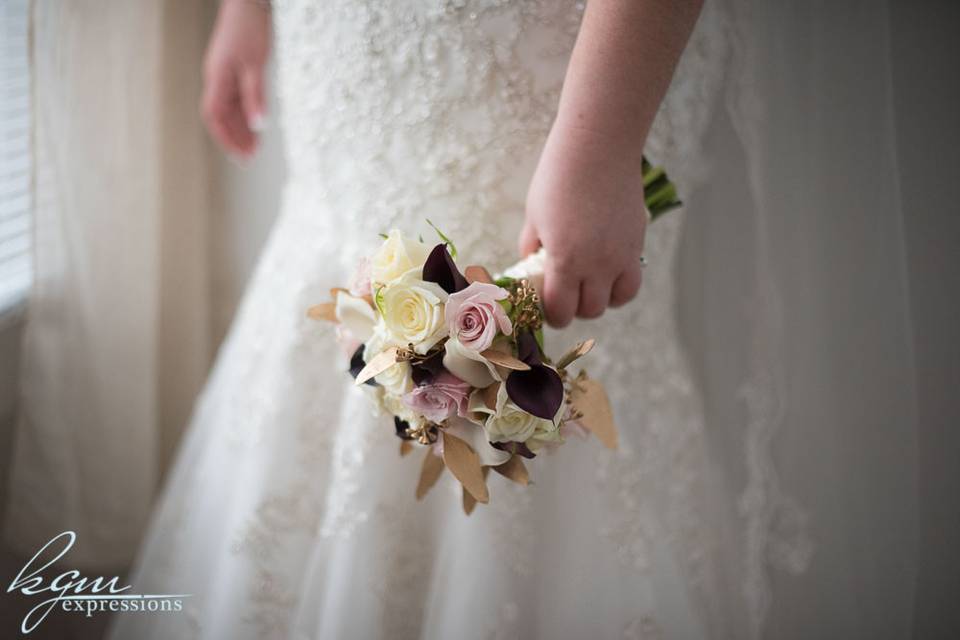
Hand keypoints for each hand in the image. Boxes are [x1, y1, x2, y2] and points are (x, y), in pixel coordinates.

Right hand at [201, 0, 270, 157]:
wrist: (247, 2)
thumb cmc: (249, 28)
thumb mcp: (256, 65)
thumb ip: (256, 96)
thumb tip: (258, 126)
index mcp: (217, 79)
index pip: (215, 117)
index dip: (226, 138)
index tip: (240, 156)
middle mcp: (217, 79)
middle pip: (222, 117)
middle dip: (235, 138)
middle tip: (250, 158)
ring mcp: (224, 74)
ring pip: (230, 109)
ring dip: (241, 128)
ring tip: (255, 147)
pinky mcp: (234, 69)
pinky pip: (237, 98)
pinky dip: (246, 113)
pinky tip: (256, 124)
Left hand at [520, 124, 646, 327]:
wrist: (598, 148)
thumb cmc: (558, 178)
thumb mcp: (534, 215)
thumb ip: (532, 247)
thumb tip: (531, 267)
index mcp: (566, 260)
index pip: (561, 310)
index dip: (552, 315)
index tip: (546, 307)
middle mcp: (598, 264)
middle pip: (590, 310)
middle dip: (574, 309)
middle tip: (565, 295)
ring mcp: (622, 255)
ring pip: (617, 301)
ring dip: (601, 300)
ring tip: (589, 286)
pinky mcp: (637, 242)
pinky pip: (633, 279)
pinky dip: (620, 284)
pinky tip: (607, 271)